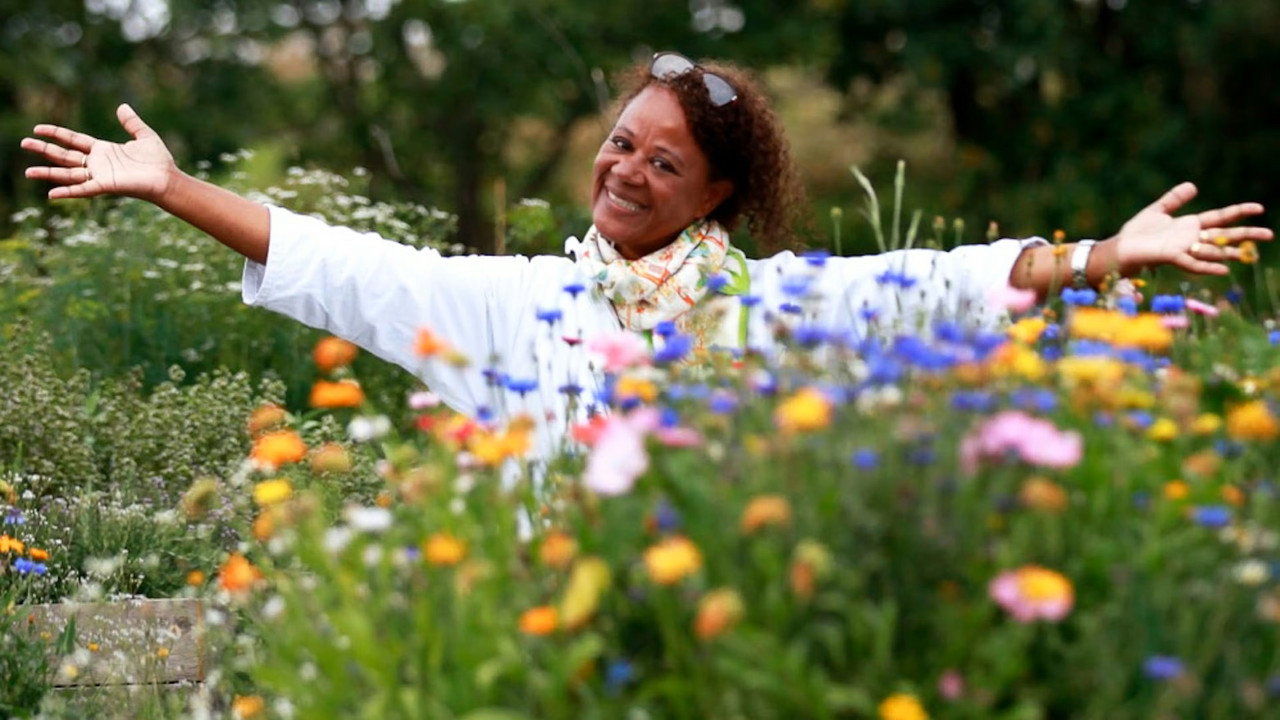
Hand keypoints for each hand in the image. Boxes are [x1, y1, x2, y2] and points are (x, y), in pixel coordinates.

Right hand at [21, 104, 175, 203]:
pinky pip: (83, 190)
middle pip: (64, 155)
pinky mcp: (106, 186)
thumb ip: (131, 122)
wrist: (168, 178)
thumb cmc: (159, 161)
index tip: (38, 128)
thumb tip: (122, 106)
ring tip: (28, 172)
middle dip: (44, 149)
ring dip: (48, 173)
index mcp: (103, 150)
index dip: (56, 134)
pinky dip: (68, 192)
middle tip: (24, 143)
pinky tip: (51, 194)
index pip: (73, 140)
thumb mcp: (144, 136)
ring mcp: (100, 176)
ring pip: (68, 174)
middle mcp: (98, 164)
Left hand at [1112, 182, 1271, 275]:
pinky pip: (1193, 263)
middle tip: (1269, 235)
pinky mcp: (1171, 257)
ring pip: (1213, 250)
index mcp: (1189, 226)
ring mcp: (1183, 249)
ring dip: (1231, 252)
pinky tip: (1224, 269)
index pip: (1220, 218)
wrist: (1119, 248)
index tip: (1259, 208)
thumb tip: (1194, 186)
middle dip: (1246, 235)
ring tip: (1251, 255)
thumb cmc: (1136, 233)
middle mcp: (1191, 239)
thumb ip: (1174, 199)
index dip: (1239, 212)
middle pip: (1224, 236)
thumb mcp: (1157, 210)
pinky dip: (1208, 266)